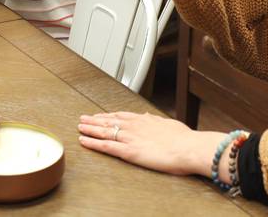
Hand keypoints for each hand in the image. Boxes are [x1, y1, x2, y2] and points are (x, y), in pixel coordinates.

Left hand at [78, 111, 224, 176]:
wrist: (188, 148)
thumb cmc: (184, 139)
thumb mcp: (168, 124)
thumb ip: (155, 120)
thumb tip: (147, 116)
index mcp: (144, 120)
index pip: (121, 115)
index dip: (108, 115)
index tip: (99, 115)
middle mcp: (134, 126)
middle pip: (109, 121)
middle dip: (94, 120)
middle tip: (82, 118)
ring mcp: (130, 138)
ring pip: (104, 131)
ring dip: (89, 129)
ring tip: (79, 127)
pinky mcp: (128, 151)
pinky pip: (106, 146)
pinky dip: (93, 143)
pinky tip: (83, 141)